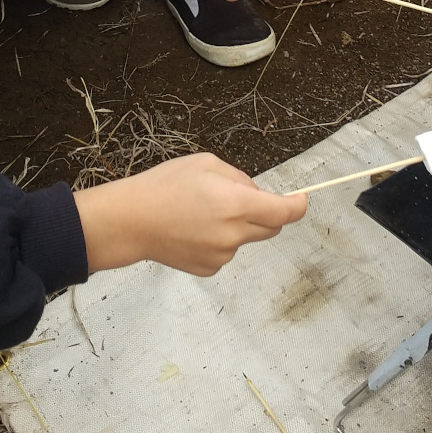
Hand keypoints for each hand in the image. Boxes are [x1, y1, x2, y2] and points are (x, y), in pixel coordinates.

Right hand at [73, 153, 307, 275]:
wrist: (130, 221)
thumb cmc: (164, 187)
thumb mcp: (206, 164)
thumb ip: (239, 179)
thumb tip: (256, 194)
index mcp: (237, 205)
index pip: (284, 212)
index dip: (298, 206)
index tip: (301, 200)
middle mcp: (234, 234)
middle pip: (271, 228)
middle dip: (265, 213)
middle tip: (238, 199)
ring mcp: (222, 255)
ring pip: (246, 239)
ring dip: (237, 227)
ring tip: (201, 213)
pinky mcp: (209, 268)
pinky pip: (226, 252)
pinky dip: (219, 241)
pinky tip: (193, 230)